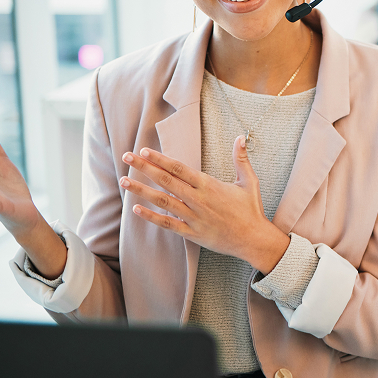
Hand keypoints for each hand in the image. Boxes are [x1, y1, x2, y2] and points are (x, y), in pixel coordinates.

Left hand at [120, 136, 289, 274]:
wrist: (254, 239)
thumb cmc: (251, 209)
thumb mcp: (249, 181)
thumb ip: (241, 159)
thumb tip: (240, 137)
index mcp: (209, 186)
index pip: (179, 169)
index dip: (161, 159)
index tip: (145, 151)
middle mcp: (198, 200)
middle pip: (166, 181)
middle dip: (144, 168)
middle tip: (127, 157)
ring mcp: (193, 217)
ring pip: (162, 202)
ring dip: (141, 190)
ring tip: (124, 180)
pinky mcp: (192, 233)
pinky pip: (167, 224)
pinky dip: (151, 217)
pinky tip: (136, 209)